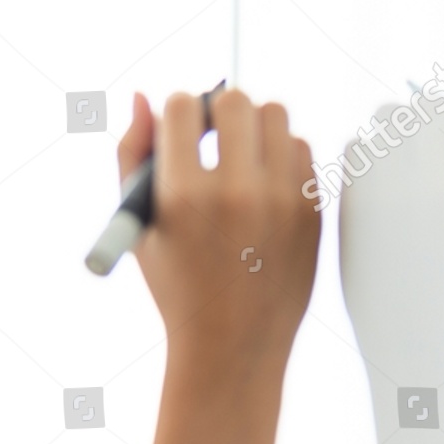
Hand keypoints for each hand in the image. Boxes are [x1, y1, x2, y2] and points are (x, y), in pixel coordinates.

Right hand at [117, 89, 320, 374]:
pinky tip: (264, 184)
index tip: (180, 130)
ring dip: (255, 126)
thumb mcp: (139, 227)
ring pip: (276, 116)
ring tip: (240, 158)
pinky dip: (281, 156)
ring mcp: (281, 202)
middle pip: (235, 100)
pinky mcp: (312, 212)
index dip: (178, 112)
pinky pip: (302, 149)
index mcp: (184, 196)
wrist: (231, 345)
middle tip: (212, 135)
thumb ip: (131, 157)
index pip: (183, 106)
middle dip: (218, 110)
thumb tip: (141, 97)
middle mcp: (236, 194)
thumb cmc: (177, 286)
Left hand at [338, 94, 443, 377]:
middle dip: (432, 111)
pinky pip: (356, 145)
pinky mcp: (352, 210)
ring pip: (386, 116)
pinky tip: (379, 172)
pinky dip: (367, 148)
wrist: (420, 343)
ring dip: (394, 121)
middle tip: (430, 129)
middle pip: (432, 106)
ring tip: (402, 145)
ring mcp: (391, 201)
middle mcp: (442, 194)